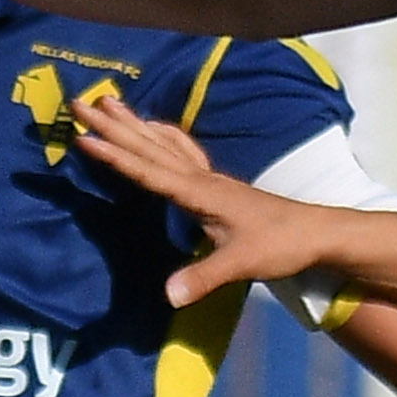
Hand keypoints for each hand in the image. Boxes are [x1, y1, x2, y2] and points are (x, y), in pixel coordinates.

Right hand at [72, 95, 338, 306]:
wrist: (316, 233)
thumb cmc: (280, 246)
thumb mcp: (241, 264)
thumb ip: (203, 278)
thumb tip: (167, 295)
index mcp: (198, 193)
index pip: (147, 171)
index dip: (114, 155)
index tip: (83, 136)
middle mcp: (199, 177)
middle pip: (147, 146)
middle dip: (112, 125)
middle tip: (79, 101)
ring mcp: (207, 177)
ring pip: (161, 142)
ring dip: (132, 122)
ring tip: (107, 100)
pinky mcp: (215, 182)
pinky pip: (179, 148)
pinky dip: (160, 133)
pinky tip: (153, 126)